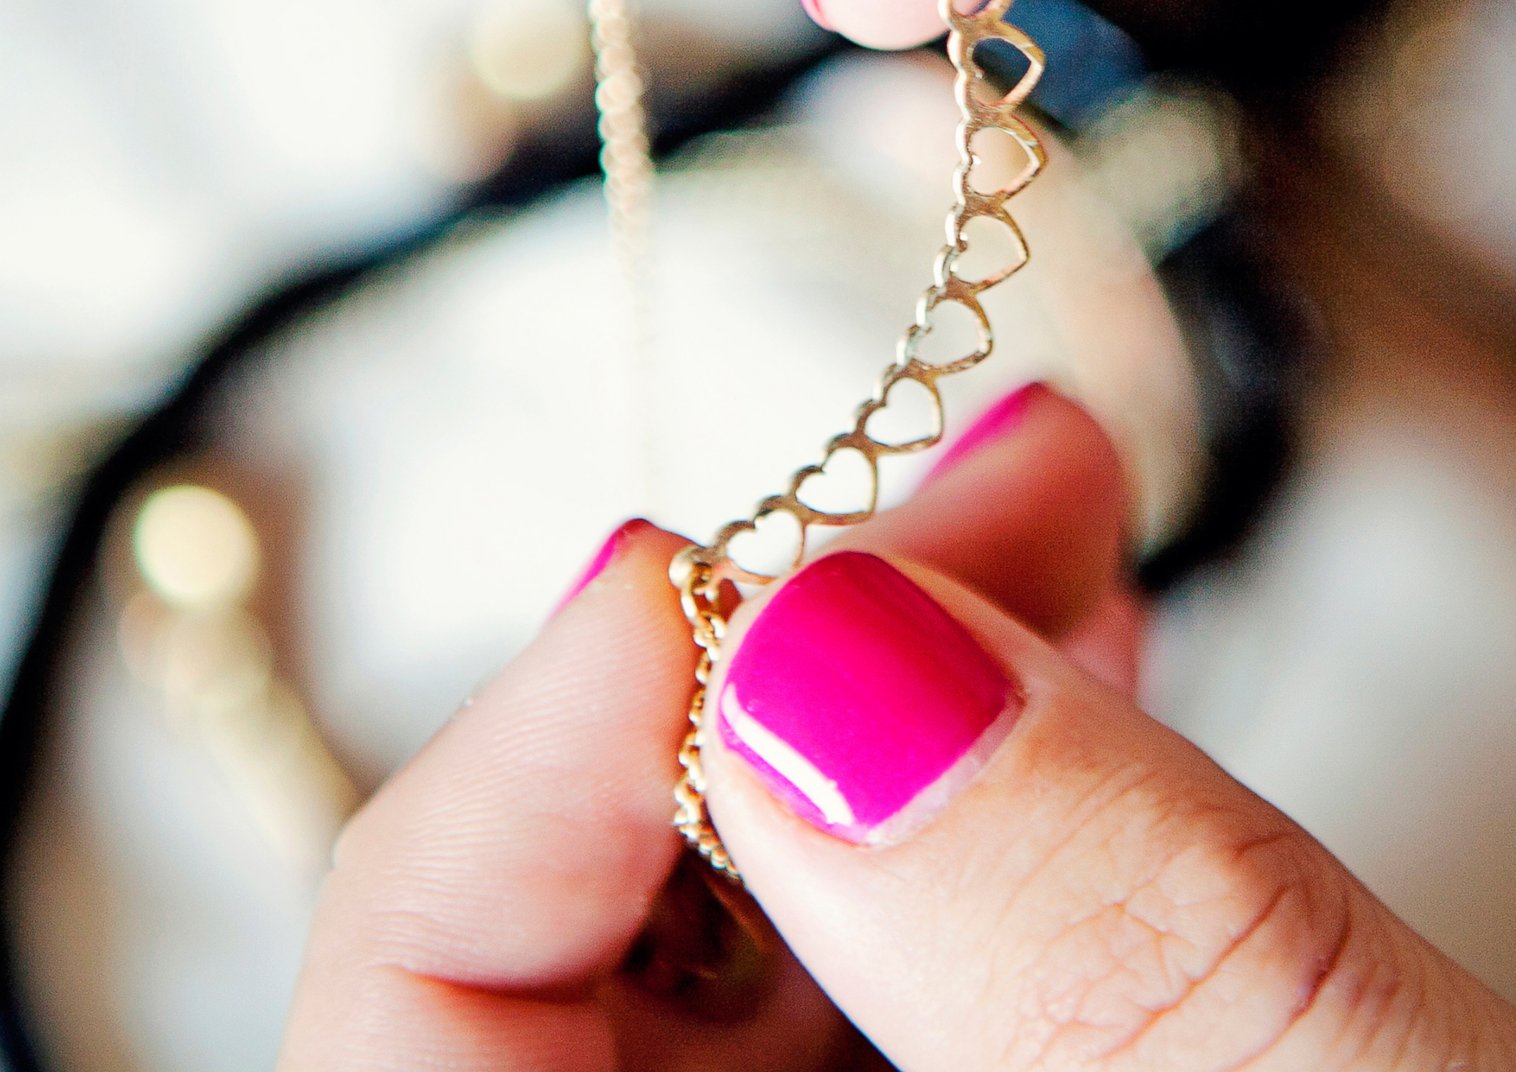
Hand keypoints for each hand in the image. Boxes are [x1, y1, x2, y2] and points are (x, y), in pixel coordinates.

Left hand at [278, 384, 1515, 1068]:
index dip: (522, 778)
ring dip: (880, 721)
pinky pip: (894, 1008)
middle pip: (575, 980)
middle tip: (972, 498)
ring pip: (752, 968)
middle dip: (759, 692)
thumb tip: (822, 660)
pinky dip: (976, 830)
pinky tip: (1078, 688)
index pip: (413, 1047)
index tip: (715, 572)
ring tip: (1054, 528)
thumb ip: (1102, 956)